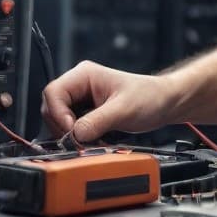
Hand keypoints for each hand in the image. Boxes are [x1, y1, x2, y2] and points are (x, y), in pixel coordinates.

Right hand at [41, 61, 176, 142]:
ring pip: (60, 120)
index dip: (58, 114)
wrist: (164, 103)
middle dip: (63, 127)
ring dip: (70, 134)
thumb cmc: (149, 96)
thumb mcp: (124, 109)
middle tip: (79, 141)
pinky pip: (71, 127)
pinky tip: (92, 141)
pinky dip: (78, 137)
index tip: (71, 132)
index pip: (54, 92)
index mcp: (84, 75)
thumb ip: (98, 121)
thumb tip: (76, 134)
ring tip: (89, 141)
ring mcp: (82, 100)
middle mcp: (79, 85)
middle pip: (52, 108)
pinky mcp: (86, 113)